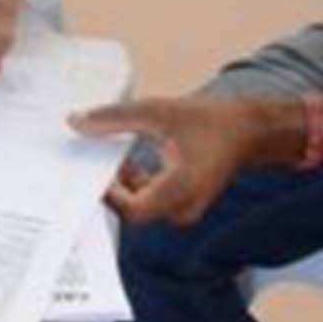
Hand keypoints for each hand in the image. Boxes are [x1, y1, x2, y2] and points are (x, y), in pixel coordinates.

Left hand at [71, 95, 264, 226]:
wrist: (246, 130)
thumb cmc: (207, 120)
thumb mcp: (156, 111)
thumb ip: (114, 117)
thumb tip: (76, 121)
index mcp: (181, 190)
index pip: (131, 209)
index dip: (108, 192)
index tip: (93, 167)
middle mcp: (183, 208)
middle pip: (132, 211)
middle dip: (111, 187)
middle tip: (94, 160)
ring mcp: (183, 211)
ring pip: (138, 207)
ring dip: (121, 184)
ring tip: (112, 156)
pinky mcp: (181, 206)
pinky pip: (148, 203)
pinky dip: (133, 185)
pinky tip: (127, 161)